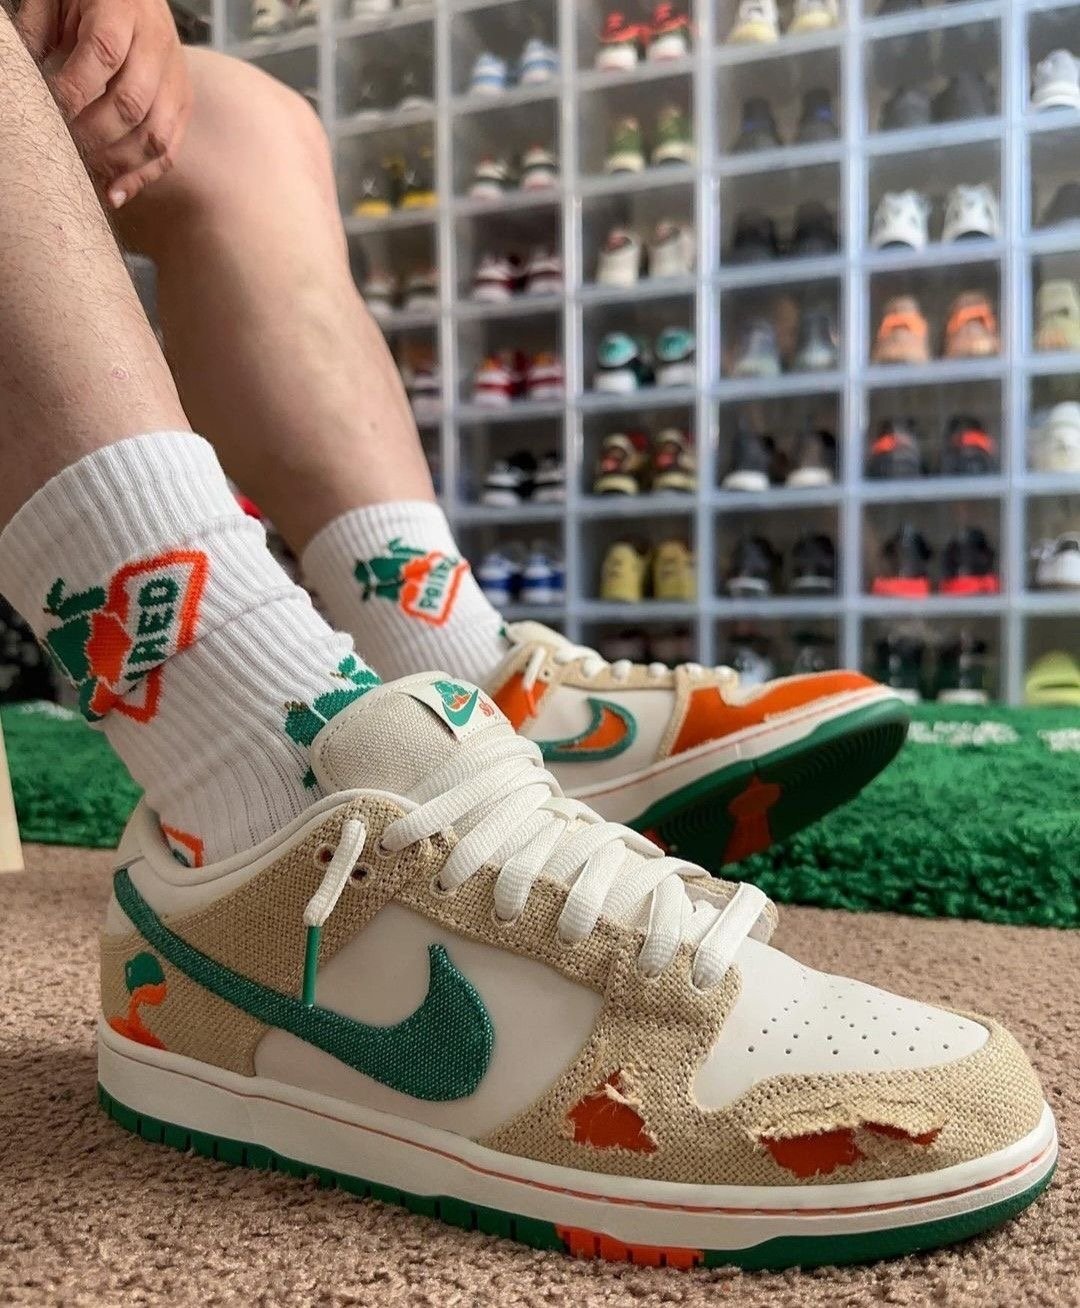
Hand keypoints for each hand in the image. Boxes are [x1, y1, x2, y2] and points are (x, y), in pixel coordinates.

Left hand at [18, 0, 191, 207]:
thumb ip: (38, 30)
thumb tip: (21, 81)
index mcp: (123, 10)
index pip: (103, 56)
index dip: (74, 92)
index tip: (47, 114)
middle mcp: (156, 45)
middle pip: (132, 104)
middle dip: (94, 133)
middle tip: (63, 147)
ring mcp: (175, 78)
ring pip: (156, 134)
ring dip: (119, 162)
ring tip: (89, 175)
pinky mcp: (184, 104)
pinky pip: (169, 149)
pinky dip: (143, 177)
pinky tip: (116, 192)